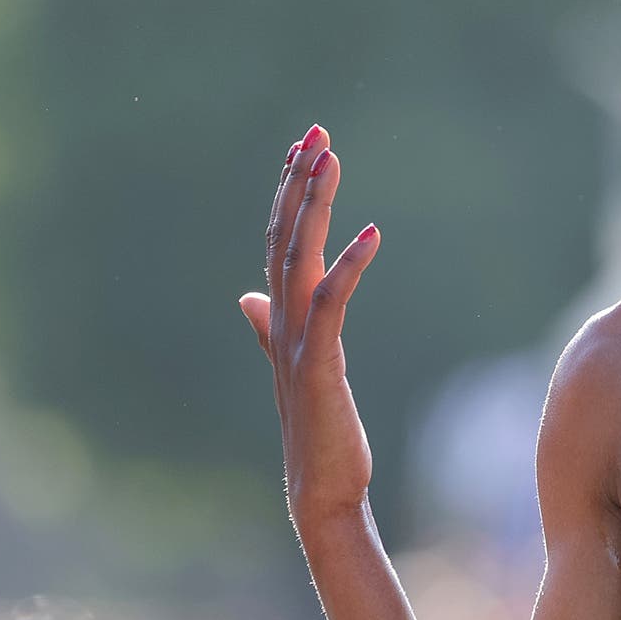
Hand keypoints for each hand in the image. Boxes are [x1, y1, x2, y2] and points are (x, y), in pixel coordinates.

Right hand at [239, 123, 382, 530]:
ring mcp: (296, 342)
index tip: (304, 146)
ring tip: (330, 159)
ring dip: (314, 206)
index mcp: (279, 317)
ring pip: (299, 258)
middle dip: (299, 182)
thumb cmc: (316, 430)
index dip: (288, 192)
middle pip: (284, 236)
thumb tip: (248, 298)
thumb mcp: (295, 366)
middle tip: (315, 132)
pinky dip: (350, 267)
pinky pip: (331, 304)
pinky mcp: (319, 365)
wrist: (319, 487)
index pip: (278, 240)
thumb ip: (269, 328)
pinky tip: (372, 234)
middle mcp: (281, 321)